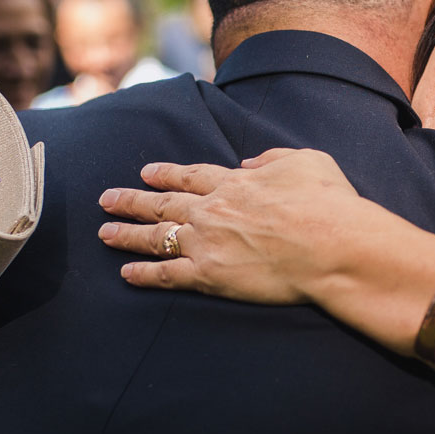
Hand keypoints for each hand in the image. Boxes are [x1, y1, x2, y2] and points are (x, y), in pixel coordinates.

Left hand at [97, 148, 376, 302]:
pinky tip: (125, 274)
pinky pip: (166, 275)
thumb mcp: (308, 161)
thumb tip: (250, 162)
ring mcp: (205, 243)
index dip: (165, 174)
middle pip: (161, 204)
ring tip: (103, 233)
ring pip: (154, 237)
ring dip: (126, 234)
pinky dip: (143, 274)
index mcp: (235, 182)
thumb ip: (273, 157)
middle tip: (106, 199)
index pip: (189, 176)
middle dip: (131, 200)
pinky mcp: (208, 276)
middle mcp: (211, 210)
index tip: (146, 172)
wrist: (331, 244)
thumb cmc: (328, 203)